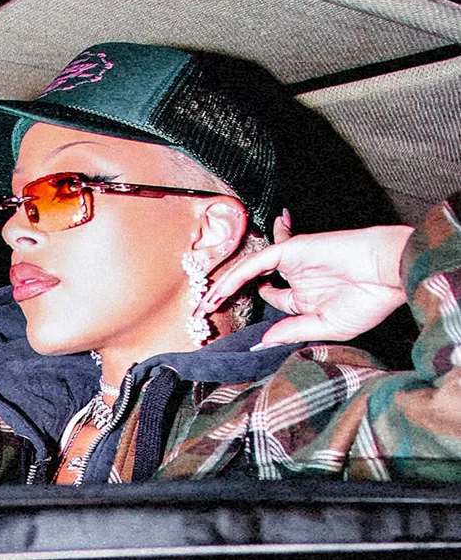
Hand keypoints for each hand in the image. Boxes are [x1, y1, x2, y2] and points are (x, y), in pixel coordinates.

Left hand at [198, 212, 414, 346]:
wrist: (388, 274)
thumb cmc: (369, 301)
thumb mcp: (326, 326)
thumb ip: (292, 331)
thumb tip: (264, 342)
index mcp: (308, 296)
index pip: (275, 299)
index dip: (257, 306)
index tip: (236, 320)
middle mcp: (297, 277)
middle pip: (255, 282)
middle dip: (229, 293)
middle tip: (206, 309)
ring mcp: (294, 263)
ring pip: (250, 270)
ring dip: (226, 285)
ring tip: (205, 301)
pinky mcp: (292, 251)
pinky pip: (257, 262)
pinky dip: (238, 274)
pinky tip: (221, 288)